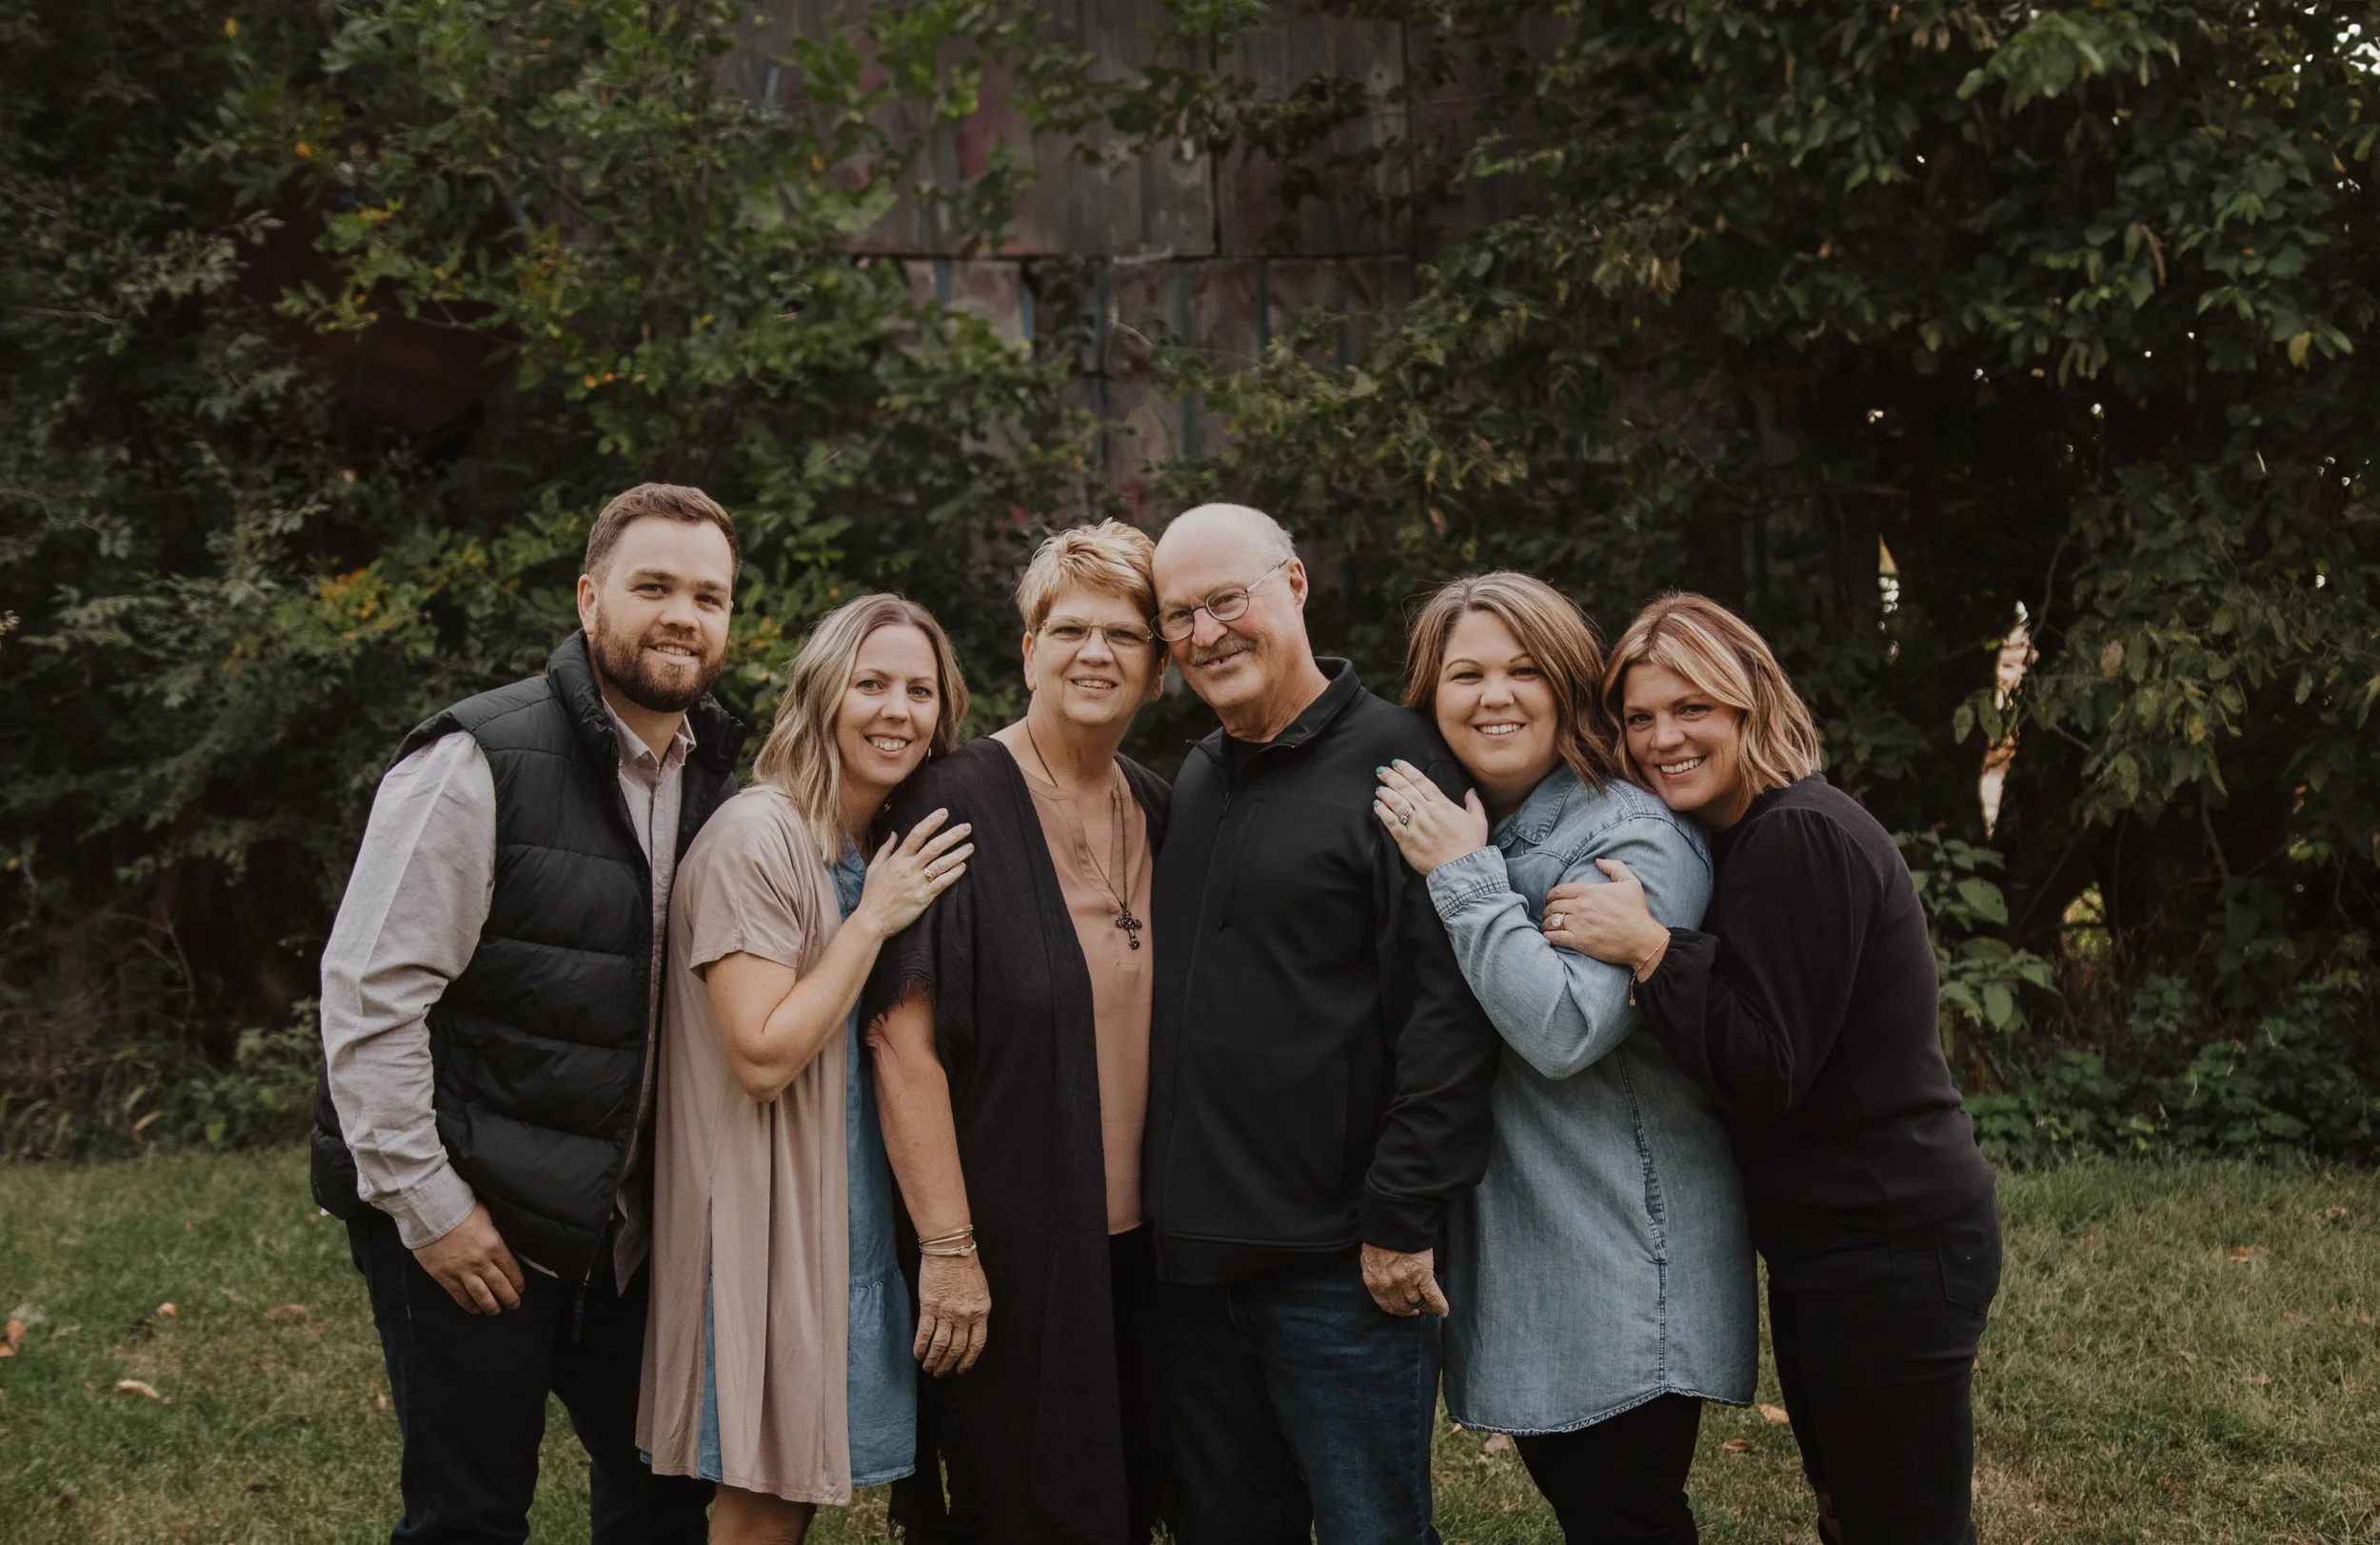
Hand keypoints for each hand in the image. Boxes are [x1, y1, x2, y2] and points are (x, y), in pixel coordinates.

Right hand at [412, 1202, 524, 1314]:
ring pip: (481, 1295)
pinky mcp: (444, 1275)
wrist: (430, 1211)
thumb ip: (495, 1230)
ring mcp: (461, 1270)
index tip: (520, 1289)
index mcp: (494, 1245)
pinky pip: (459, 1295)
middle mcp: (480, 1261)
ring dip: (491, 1306)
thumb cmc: (459, 1207)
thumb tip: (503, 1237)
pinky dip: (469, 1305)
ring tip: (496, 1311)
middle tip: (514, 1305)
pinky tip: (475, 1310)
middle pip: (500, 1286)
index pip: (511, 1269)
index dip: (517, 1282)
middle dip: (509, 1298)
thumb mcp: (486, 1215)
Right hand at [855, 809, 972, 938]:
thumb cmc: (872, 893)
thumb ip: (885, 849)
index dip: (931, 822)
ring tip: (970, 846)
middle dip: (952, 835)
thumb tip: (895, 833)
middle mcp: (909, 868)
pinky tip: (963, 867)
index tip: (944, 812)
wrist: (872, 919)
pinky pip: (942, 883)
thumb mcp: (874, 867)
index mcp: (898, 859)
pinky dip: (953, 874)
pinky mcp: (923, 898)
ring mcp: (917, 883)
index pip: (917, 834)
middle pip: (934, 847)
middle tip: (967, 827)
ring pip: (942, 864)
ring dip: (958, 854)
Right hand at [913, 1250, 989, 1375]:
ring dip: (933, 1360)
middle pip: (957, 1348)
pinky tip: (917, 1355)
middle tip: (941, 1373)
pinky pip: (925, 1333)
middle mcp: (965, 1315)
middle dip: (948, 1364)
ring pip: (940, 1345)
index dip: (969, 1360)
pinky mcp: (929, 1306)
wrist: (951, 1250)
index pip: (977, 1344)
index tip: (962, 1370)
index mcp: (981, 1311)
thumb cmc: (966, 1267)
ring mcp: (947, 1312)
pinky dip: (920, 1347)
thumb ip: (976, 1310)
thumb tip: (969, 1329)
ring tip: (928, 1368)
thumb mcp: (980, 1291)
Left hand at [1360, 1243, 1448, 1318]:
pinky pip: (1433, 1295)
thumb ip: (1373, 1272)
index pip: (1386, 1305)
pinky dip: (1440, 1305)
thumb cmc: (1380, 1236)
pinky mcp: (1422, 1275)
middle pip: (1402, 1306)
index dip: (1396, 1310)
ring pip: (1417, 1302)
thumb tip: (1379, 1280)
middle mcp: (1389, 1285)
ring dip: (1424, 1307)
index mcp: (1374, 1281)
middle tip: (1416, 1310)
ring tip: (1429, 1307)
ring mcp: (1406, 1281)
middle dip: (1410, 1310)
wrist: (1392, 1222)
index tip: (1403, 1310)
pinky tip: (1444, 1312)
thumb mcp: (1367, 1257)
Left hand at [1371, 760, 1489, 875]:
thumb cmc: (1470, 846)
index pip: (1421, 782)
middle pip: (1405, 789)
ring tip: (1379, 787)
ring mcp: (1415, 826)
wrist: (1461, 870)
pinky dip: (1383, 812)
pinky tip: (1377, 806)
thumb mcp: (1478, 822)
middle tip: (1382, 770)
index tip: (1397, 763)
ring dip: (1386, 793)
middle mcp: (1426, 812)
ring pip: (1396, 803)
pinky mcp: (1406, 840)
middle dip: (1392, 777)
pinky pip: (1391, 823)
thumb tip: (1470, 790)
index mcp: (1442, 805)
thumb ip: (1474, 803)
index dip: (1407, 770)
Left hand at [1541, 858, 1669, 975]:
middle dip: (1548, 910)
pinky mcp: (1579, 941)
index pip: (1558, 891)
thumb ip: (1614, 867)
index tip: (1553, 901)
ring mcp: (1578, 924)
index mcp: (1589, 891)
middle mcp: (1580, 906)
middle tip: (1550, 915)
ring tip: (1549, 927)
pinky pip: (1554, 937)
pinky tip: (1550, 937)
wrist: (1643, 939)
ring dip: (1546, 923)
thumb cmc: (1637, 912)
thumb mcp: (1631, 883)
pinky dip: (1548, 936)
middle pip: (1552, 906)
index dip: (1552, 896)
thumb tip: (1598, 860)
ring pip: (1550, 921)